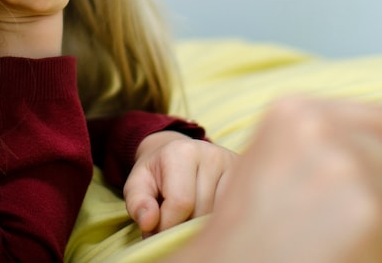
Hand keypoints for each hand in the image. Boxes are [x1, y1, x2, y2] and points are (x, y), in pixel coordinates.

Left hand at [124, 131, 238, 237]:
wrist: (177, 154)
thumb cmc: (157, 174)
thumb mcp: (137, 186)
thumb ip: (137, 204)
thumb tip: (149, 223)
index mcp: (182, 152)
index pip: (180, 203)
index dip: (166, 225)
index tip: (156, 229)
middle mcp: (212, 154)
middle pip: (201, 211)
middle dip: (183, 226)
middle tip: (172, 223)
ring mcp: (233, 164)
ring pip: (218, 215)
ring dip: (200, 225)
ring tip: (188, 216)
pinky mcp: (244, 176)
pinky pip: (233, 210)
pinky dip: (217, 219)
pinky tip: (206, 214)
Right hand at [170, 96, 381, 262]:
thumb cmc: (245, 235)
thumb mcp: (269, 166)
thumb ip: (320, 147)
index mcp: (295, 113)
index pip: (380, 117)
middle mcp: (325, 130)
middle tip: (358, 229)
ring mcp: (352, 168)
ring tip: (340, 246)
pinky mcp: (374, 210)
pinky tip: (350, 258)